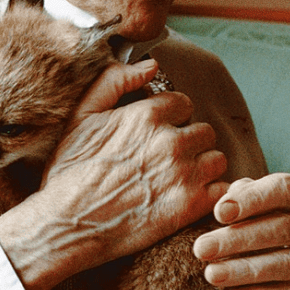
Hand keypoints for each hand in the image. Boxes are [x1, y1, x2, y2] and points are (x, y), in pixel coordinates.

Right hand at [0, 59, 227, 289]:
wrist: (67, 225)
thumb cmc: (70, 172)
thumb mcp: (81, 116)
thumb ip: (114, 81)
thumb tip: (151, 64)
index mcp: (146, 115)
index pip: (183, 104)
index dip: (171, 118)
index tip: (158, 134)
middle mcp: (170, 141)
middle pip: (204, 131)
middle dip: (189, 142)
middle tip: (168, 160)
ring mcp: (183, 174)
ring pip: (217, 159)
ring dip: (202, 167)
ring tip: (179, 180)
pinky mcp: (190, 206)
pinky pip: (222, 189)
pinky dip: (211, 194)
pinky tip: (189, 198)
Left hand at [192, 174, 289, 289]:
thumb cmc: (274, 212)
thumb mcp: (263, 195)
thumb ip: (243, 193)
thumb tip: (224, 207)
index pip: (285, 190)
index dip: (251, 201)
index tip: (218, 213)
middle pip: (284, 229)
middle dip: (239, 240)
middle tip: (202, 249)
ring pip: (288, 264)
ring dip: (246, 271)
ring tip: (212, 275)